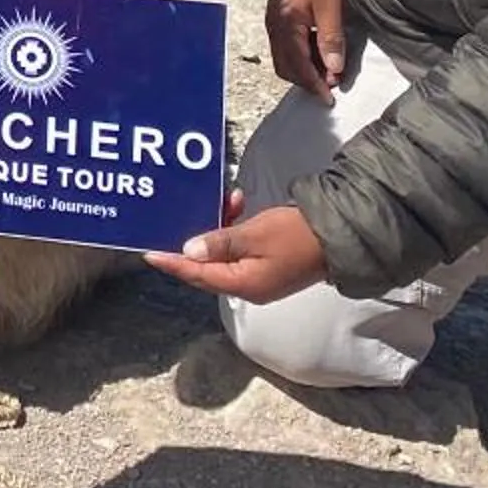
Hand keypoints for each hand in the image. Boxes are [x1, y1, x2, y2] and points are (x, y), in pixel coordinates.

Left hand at [147, 199, 326, 305]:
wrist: (338, 236)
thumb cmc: (297, 235)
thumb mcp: (255, 235)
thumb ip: (220, 243)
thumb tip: (188, 252)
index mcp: (243, 284)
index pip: (197, 275)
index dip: (172, 263)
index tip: (148, 253)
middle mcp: (247, 285)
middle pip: (206, 267)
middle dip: (190, 243)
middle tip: (173, 221)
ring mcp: (258, 277)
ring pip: (222, 254)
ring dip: (217, 228)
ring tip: (225, 202)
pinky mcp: (266, 265)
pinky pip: (238, 249)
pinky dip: (233, 229)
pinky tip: (237, 205)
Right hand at [265, 0, 350, 103]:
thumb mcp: (331, 6)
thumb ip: (331, 38)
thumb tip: (334, 70)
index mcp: (285, 24)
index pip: (297, 64)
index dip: (313, 84)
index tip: (329, 98)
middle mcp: (274, 29)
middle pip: (286, 68)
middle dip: (307, 81)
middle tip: (330, 86)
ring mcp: (273, 26)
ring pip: (284, 61)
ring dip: (304, 72)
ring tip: (327, 72)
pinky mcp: (277, 23)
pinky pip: (285, 50)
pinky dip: (301, 60)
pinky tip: (319, 56)